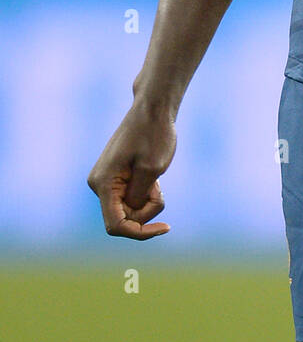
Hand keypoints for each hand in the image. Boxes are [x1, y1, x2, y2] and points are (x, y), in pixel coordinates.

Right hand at [87, 104, 176, 239]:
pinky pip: (130, 197)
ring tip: (156, 177)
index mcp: (103, 183)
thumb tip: (130, 214)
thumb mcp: (152, 169)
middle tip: (160, 187)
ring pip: (129, 208)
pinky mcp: (114, 177)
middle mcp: (98, 184)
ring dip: (147, 200)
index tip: (165, 227)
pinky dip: (145, 193)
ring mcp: (105, 180)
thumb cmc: (155, 134)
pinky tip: (152, 175)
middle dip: (147, 210)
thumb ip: (139, 197)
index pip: (116, 226)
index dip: (140, 232)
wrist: (152, 108)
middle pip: (124, 218)